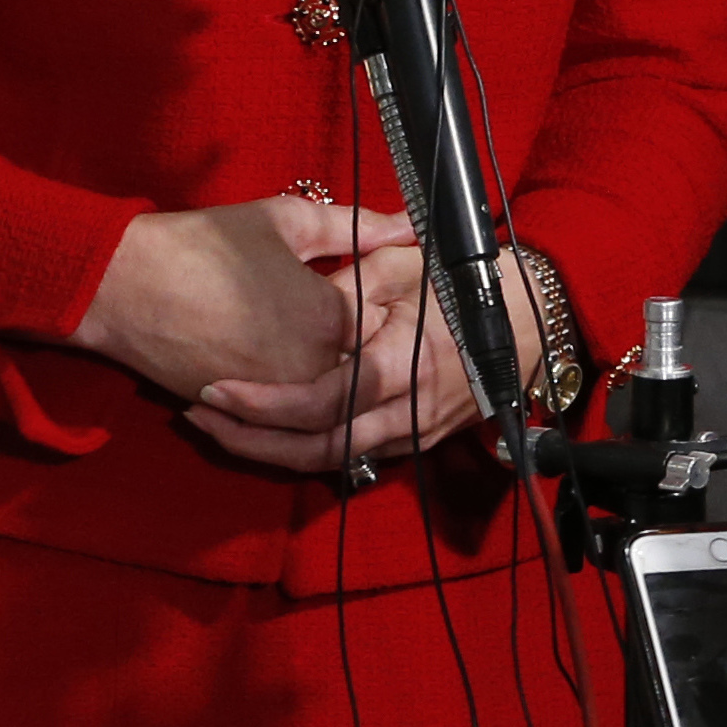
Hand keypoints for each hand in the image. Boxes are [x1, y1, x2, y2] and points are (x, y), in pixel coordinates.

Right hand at [74, 193, 381, 405]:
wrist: (123, 283)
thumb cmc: (205, 242)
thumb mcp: (288, 220)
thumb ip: (357, 227)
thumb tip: (411, 226)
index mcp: (333, 319)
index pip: (385, 329)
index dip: (383, 312)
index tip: (372, 294)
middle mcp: (312, 368)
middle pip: (359, 374)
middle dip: (358, 353)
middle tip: (328, 326)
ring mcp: (274, 398)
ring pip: (321, 405)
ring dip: (320, 385)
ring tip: (296, 347)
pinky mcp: (237, 414)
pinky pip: (278, 421)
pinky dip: (281, 403)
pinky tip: (273, 372)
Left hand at [185, 241, 544, 471]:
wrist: (528, 317)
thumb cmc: (461, 281)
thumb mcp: (400, 267)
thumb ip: (344, 291)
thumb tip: (296, 315)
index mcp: (403, 366)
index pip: (321, 403)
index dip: (263, 403)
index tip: (214, 386)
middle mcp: (407, 413)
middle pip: (316, 448)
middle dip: (251, 439)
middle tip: (198, 415)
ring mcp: (412, 434)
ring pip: (330, 460)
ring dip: (269, 450)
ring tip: (218, 425)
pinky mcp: (413, 441)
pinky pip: (350, 454)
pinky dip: (303, 447)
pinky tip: (267, 431)